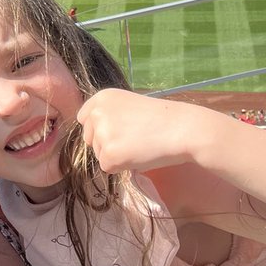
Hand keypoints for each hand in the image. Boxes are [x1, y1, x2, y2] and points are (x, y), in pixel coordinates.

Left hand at [77, 89, 209, 173]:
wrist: (182, 129)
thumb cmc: (161, 119)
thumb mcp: (128, 106)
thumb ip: (110, 115)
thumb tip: (95, 135)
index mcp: (102, 98)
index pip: (84, 119)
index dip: (98, 129)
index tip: (116, 132)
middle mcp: (97, 113)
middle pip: (89, 139)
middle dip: (106, 144)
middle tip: (133, 139)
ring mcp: (102, 134)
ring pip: (99, 155)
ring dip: (116, 156)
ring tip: (139, 145)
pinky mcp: (109, 154)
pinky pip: (108, 168)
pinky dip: (122, 167)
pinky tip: (139, 156)